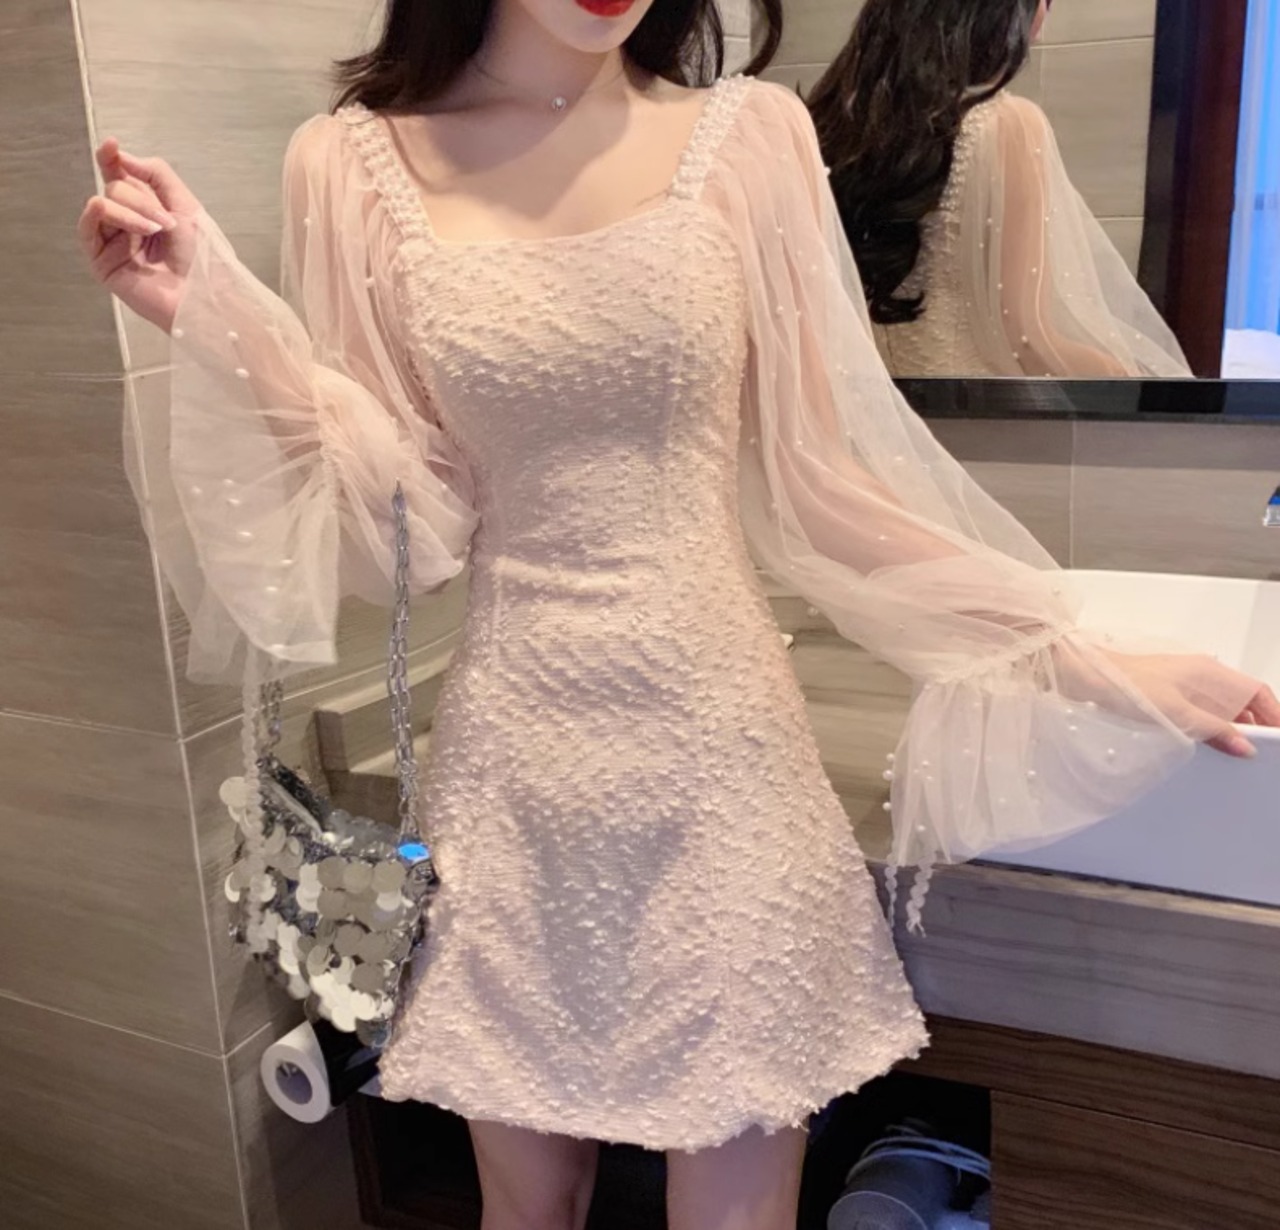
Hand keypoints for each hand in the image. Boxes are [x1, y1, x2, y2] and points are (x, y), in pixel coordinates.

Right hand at [78, 137, 203, 333]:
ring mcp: (111, 243)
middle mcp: (126, 226)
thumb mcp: (185, 204)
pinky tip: (137, 230)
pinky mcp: (100, 261)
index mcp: (146, 212)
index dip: (112, 160)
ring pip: (103, 202)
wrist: (203, 292)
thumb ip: (156, 174)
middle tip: (166, 222)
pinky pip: (88, 223)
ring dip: (131, 210)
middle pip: (115, 188)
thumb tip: (120, 156)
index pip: (120, 178)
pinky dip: (110, 215)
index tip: (111, 146)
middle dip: (140, 199)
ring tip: (157, 230)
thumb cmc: (201, 256)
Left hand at [1104, 650, 1279, 758]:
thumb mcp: (1178, 714)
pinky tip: (1209, 747)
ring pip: (1221, 710)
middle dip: (1255, 726)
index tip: (1278, 736)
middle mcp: (1201, 677)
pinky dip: (1211, 730)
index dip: (1273, 713)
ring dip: (1231, 730)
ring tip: (1239, 754)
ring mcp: (1184, 687)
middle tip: (1261, 752)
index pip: (1256, 691)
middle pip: (1241, 702)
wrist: (1088, 678)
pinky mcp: (1168, 698)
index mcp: (1209, 672)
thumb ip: (1214, 730)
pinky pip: (1201, 714)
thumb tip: (1246, 747)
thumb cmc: (1129, 687)